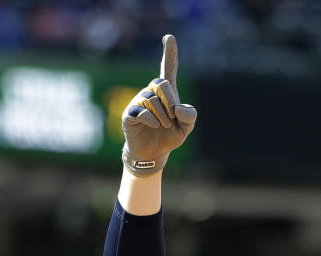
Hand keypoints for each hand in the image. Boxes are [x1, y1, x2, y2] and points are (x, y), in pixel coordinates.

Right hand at [122, 34, 196, 176]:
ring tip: (163, 126)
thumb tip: (178, 108)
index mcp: (166, 93)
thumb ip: (190, 116)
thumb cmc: (169, 137)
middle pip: (160, 83)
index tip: (169, 37)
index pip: (169, 69)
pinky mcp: (129, 114)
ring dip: (162, 115)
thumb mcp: (186, 128)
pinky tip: (155, 126)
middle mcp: (151, 93)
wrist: (154, 154)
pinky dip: (151, 119)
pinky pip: (141, 110)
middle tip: (173, 116)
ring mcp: (138, 102)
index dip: (170, 53)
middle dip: (170, 100)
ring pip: (151, 99)